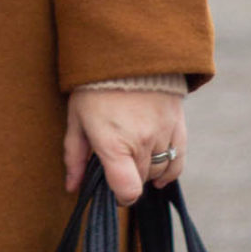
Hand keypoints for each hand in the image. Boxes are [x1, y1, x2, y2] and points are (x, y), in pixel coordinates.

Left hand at [64, 87, 185, 204]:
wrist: (127, 53)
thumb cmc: (94, 88)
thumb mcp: (76, 120)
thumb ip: (75, 157)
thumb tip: (72, 187)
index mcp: (113, 143)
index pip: (127, 190)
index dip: (121, 198)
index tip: (114, 193)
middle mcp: (141, 142)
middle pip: (142, 180)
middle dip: (129, 179)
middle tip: (118, 165)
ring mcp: (162, 134)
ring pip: (160, 171)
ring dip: (147, 172)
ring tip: (134, 160)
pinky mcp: (178, 125)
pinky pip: (178, 160)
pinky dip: (170, 170)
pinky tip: (160, 174)